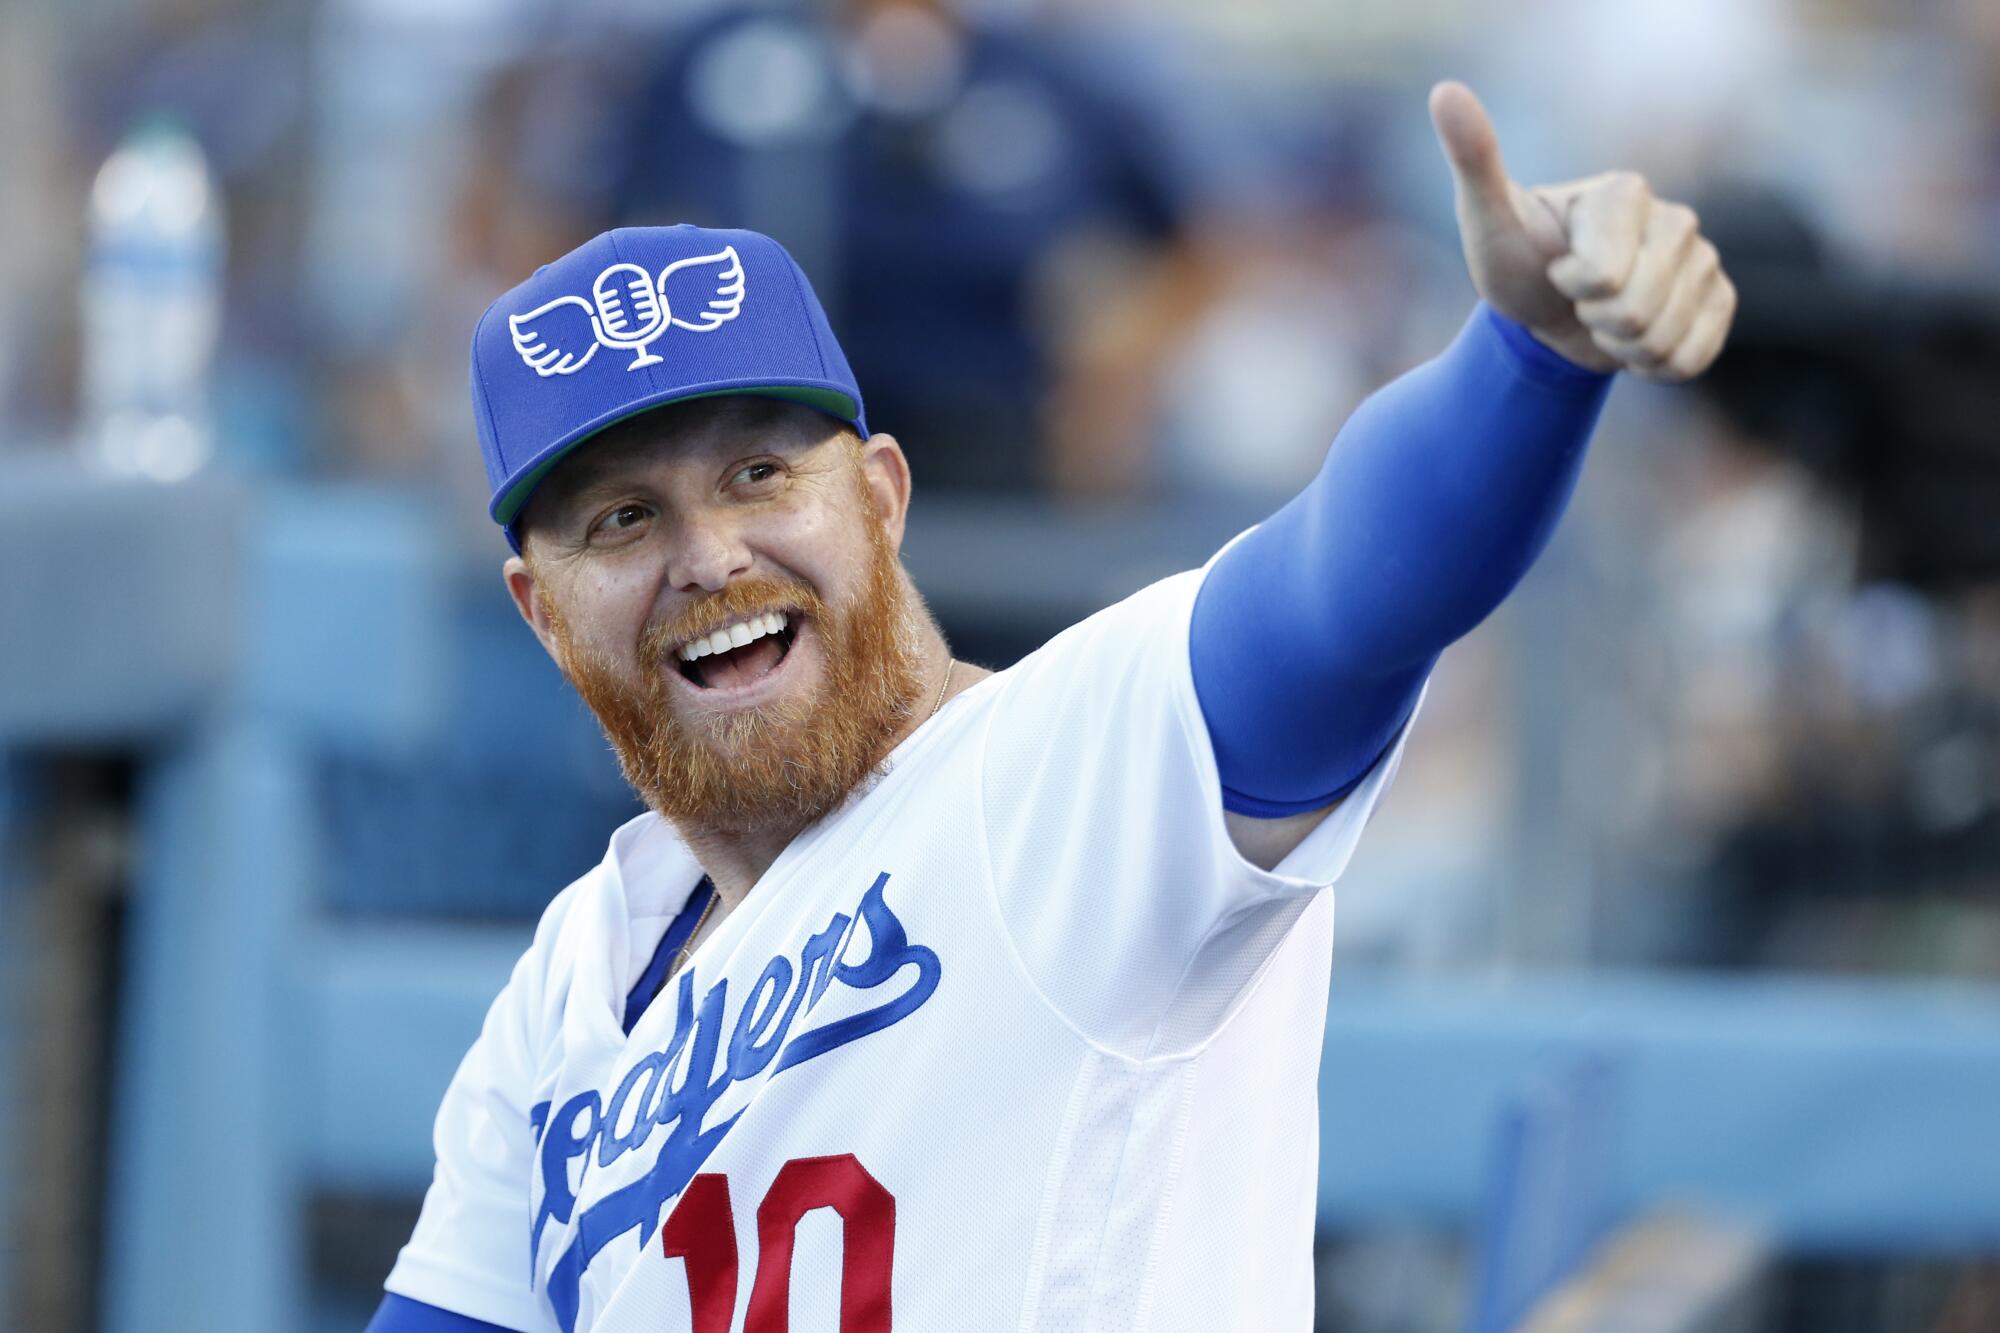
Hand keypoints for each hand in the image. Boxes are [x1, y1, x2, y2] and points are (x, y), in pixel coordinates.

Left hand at [1428, 80, 1734, 381]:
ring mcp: (1702, 260)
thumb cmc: (1516, 262)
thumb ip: (1474, 160)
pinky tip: (1635, 340)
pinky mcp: (1718, 301)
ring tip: (1604, 320)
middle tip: (1579, 301)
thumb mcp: (1486, 219)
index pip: (1602, 277)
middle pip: (1635, 313)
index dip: (1571, 289)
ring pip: (1662, 340)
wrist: (1547, 313)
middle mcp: (1676, 219)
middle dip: (1596, 323)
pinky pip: (1692, 358)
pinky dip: (1655, 366)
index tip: (1557, 269)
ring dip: (1622, 348)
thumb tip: (1443, 91)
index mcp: (1625, 192)